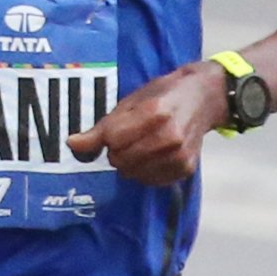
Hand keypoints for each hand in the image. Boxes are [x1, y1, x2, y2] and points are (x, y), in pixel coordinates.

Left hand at [65, 59, 227, 185]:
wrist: (205, 97)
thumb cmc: (164, 95)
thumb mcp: (131, 102)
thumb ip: (102, 127)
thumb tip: (71, 144)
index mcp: (154, 114)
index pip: (112, 139)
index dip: (108, 136)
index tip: (117, 128)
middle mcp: (169, 137)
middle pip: (120, 159)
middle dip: (117, 151)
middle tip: (130, 137)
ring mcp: (179, 155)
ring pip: (133, 173)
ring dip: (130, 163)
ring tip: (143, 145)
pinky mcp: (185, 169)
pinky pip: (150, 181)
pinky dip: (145, 171)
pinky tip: (154, 155)